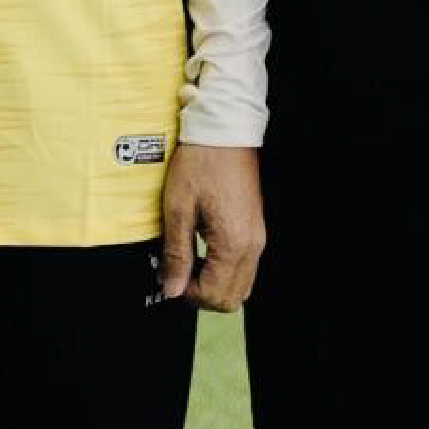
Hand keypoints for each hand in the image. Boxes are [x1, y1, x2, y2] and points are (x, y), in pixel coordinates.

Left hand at [157, 142, 264, 310]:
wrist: (224, 130)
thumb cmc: (201, 162)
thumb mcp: (178, 208)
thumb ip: (176, 253)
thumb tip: (172, 288)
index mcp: (234, 243)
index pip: (216, 295)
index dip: (188, 294)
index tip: (170, 278)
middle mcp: (253, 245)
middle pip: (232, 298)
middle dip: (203, 295)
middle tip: (179, 274)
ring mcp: (258, 237)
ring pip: (241, 285)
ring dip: (215, 284)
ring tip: (191, 261)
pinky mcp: (256, 228)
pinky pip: (245, 266)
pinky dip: (225, 270)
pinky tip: (205, 250)